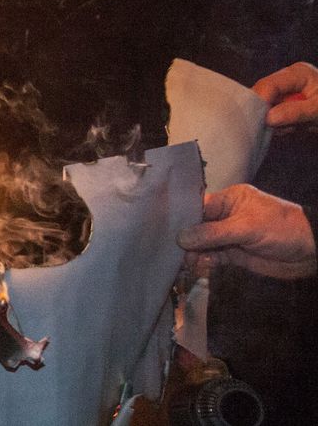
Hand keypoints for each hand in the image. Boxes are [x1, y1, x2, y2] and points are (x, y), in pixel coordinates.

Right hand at [178, 184, 316, 279]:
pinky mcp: (235, 255)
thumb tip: (180, 238)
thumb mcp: (247, 227)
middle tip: (173, 252)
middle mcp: (226, 216)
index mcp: (229, 200)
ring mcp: (230, 237)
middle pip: (198, 227)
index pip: (199, 206)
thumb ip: (213, 233)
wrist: (312, 253)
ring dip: (194, 253)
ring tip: (186, 264)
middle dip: (186, 239)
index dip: (182, 217)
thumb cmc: (281, 229)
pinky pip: (214, 257)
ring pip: (204, 244)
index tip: (163, 230)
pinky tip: (200, 267)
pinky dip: (205, 262)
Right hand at [251, 62, 317, 126]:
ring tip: (294, 128)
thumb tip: (268, 118)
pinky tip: (293, 128)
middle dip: (269, 112)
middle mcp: (289, 78)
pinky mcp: (288, 102)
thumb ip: (295, 112)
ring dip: (276, 121)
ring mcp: (288, 91)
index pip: (270, 84)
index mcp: (298, 73)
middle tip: (281, 127)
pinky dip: (281, 124)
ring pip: (268, 106)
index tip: (260, 120)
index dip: (260, 101)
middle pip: (265, 94)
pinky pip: (274, 113)